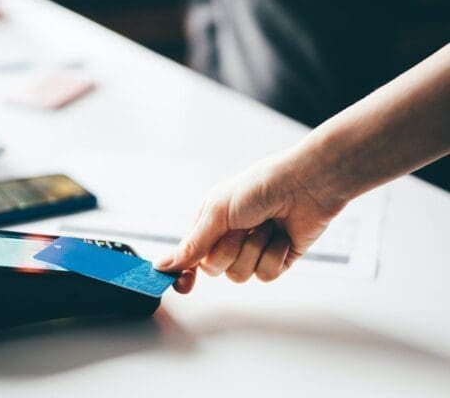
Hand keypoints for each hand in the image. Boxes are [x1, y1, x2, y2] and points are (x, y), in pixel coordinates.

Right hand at [154, 149, 346, 292]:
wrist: (307, 184)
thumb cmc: (260, 187)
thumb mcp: (218, 211)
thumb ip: (192, 244)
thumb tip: (162, 266)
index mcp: (210, 223)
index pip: (190, 257)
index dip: (184, 272)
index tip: (184, 284)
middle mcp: (230, 238)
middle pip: (214, 269)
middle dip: (229, 250)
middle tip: (242, 228)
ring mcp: (254, 250)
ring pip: (240, 275)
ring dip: (254, 250)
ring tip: (266, 226)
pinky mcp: (278, 259)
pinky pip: (266, 275)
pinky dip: (275, 254)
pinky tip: (282, 235)